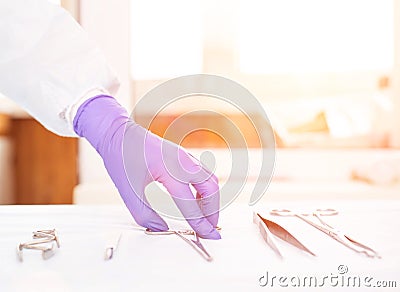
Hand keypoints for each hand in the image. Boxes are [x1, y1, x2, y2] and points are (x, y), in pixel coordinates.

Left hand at [74, 95, 220, 238]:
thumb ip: (145, 215)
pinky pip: (204, 173)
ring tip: (203, 216)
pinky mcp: (184, 155)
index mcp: (169, 170)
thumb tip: (161, 230)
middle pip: (210, 188)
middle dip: (213, 211)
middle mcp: (182, 162)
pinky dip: (206, 189)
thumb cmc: (122, 159)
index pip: (190, 203)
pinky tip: (196, 199)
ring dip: (211, 199)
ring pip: (210, 179)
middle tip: (209, 227)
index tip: (209, 236)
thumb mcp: (129, 192)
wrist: (119, 134)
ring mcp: (185, 156)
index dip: (201, 223)